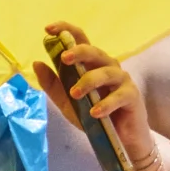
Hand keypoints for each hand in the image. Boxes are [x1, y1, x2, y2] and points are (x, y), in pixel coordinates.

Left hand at [36, 21, 150, 169]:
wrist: (119, 141)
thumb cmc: (94, 117)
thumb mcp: (68, 103)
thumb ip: (53, 85)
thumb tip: (37, 63)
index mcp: (91, 65)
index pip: (80, 41)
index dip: (65, 30)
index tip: (48, 29)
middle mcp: (108, 67)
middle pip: (95, 51)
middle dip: (79, 52)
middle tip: (64, 59)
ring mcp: (122, 80)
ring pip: (107, 72)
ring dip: (89, 81)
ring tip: (75, 94)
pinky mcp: (132, 96)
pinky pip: (119, 95)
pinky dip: (106, 104)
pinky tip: (94, 113)